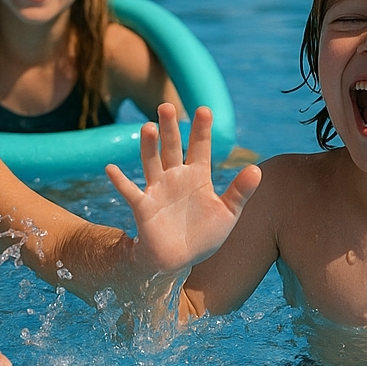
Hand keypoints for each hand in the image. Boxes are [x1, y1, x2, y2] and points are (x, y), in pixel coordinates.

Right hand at [105, 104, 259, 273]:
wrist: (180, 259)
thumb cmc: (204, 234)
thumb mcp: (228, 213)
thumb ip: (240, 191)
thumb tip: (256, 168)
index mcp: (197, 176)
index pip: (200, 147)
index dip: (201, 129)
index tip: (204, 109)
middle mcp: (176, 177)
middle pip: (172, 148)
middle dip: (170, 128)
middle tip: (166, 106)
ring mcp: (158, 190)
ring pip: (152, 163)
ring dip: (149, 146)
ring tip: (148, 128)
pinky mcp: (143, 206)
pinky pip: (130, 192)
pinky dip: (120, 181)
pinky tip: (110, 168)